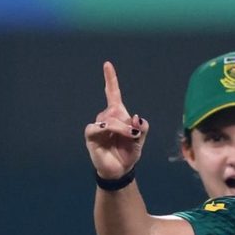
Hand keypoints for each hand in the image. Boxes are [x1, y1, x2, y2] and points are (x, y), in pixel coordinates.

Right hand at [85, 61, 148, 178]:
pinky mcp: (91, 135)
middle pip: (118, 110)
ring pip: (111, 119)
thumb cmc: (129, 153)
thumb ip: (143, 128)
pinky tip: (108, 130)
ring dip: (122, 128)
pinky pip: (97, 127)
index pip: (112, 93)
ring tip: (129, 138)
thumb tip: (136, 117)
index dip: (110, 79)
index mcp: (118, 114)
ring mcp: (98, 125)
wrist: (120, 170)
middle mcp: (106, 117)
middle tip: (135, 136)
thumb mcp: (141, 140)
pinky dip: (106, 128)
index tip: (107, 64)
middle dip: (129, 123)